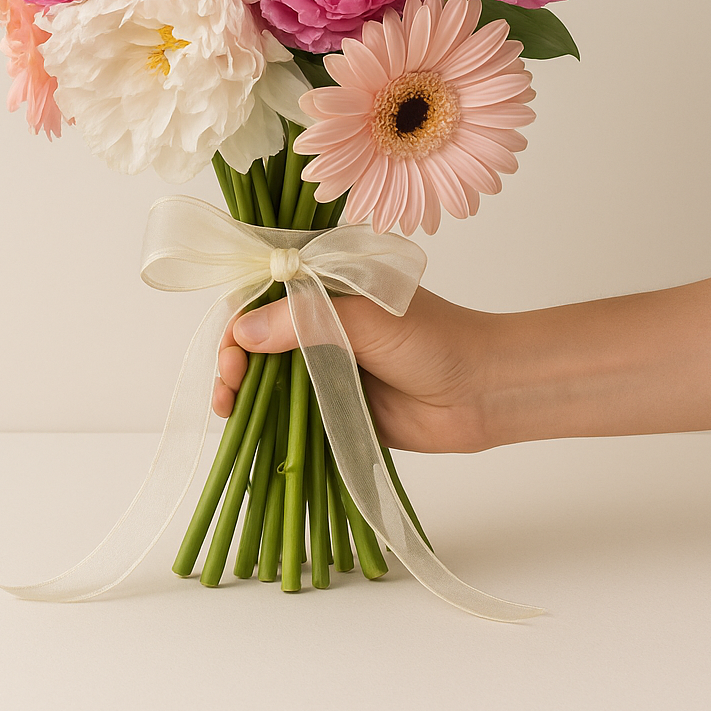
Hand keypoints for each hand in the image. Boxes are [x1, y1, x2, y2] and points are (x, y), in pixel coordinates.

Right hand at [214, 286, 495, 453]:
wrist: (482, 392)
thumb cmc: (434, 340)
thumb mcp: (364, 319)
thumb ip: (304, 321)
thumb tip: (241, 334)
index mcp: (326, 283)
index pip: (262, 291)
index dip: (237, 318)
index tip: (230, 350)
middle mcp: (320, 318)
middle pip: (255, 334)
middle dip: (231, 358)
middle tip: (229, 385)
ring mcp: (325, 361)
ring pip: (265, 372)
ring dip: (240, 389)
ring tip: (228, 409)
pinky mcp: (333, 402)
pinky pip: (286, 407)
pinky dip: (261, 416)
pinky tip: (244, 427)